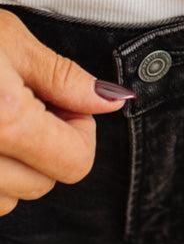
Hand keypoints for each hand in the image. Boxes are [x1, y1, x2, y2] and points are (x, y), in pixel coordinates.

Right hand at [0, 9, 135, 215]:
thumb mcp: (11, 42)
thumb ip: (64, 78)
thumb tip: (113, 101)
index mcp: (4, 123)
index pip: (75, 163)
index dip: (78, 130)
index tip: (62, 101)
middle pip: (43, 185)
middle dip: (44, 147)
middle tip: (24, 103)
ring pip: (7, 201)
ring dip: (11, 167)